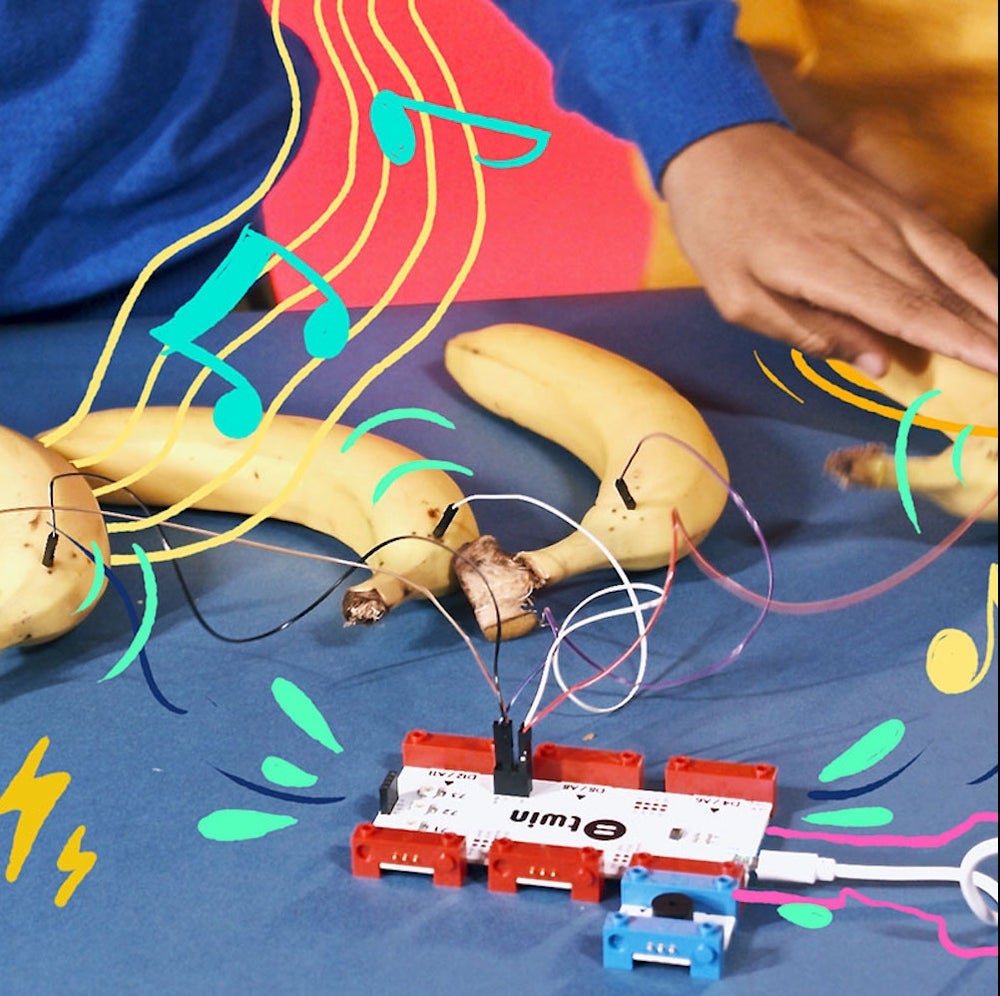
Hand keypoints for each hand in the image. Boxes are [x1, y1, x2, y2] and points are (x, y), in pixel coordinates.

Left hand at [660, 123, 998, 375]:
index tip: (996, 366)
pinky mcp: (882, 198)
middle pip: (941, 291)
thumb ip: (810, 333)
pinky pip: (937, 236)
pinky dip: (969, 264)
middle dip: (987, 328)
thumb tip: (876, 363)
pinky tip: (985, 286)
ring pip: (951, 261)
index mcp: (830, 269)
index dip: (958, 343)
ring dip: (990, 297)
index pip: (910, 312)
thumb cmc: (719, 229)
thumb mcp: (740, 299)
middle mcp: (869, 237)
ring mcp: (881, 212)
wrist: (718, 145)